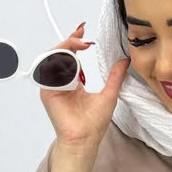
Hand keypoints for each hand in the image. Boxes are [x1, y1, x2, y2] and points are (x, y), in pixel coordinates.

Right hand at [40, 21, 130, 147]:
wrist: (84, 139)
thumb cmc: (94, 124)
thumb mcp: (109, 94)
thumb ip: (115, 76)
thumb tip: (125, 61)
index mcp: (74, 83)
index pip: (72, 57)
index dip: (76, 42)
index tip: (84, 33)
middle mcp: (61, 83)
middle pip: (61, 53)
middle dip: (70, 41)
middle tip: (83, 37)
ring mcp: (53, 86)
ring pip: (53, 58)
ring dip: (66, 47)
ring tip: (79, 45)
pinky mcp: (46, 90)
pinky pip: (48, 68)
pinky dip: (58, 60)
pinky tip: (71, 59)